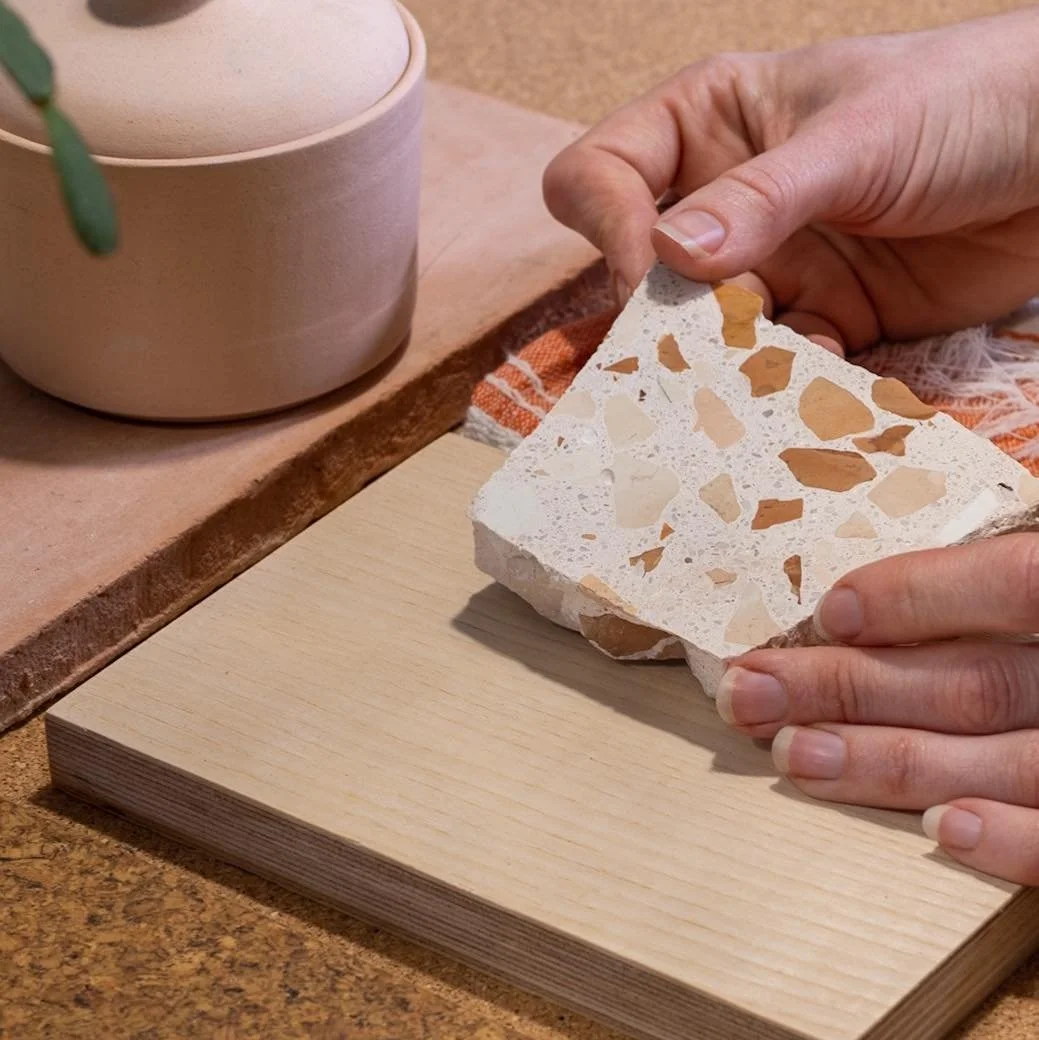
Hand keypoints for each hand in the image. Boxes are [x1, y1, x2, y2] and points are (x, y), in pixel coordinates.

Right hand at [542, 9, 1038, 355]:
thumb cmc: (969, 100)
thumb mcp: (859, 137)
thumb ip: (761, 199)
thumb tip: (667, 258)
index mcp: (709, 124)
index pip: (604, 175)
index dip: (611, 228)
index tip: (655, 277)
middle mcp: (726, 200)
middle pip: (646, 272)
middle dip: (664, 320)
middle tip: (688, 362)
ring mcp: (773, 265)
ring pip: (709, 334)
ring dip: (725, 367)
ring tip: (750, 392)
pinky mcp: (824, 319)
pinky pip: (780, 368)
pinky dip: (789, 390)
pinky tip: (817, 392)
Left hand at [717, 533, 1038, 883]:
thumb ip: (1013, 577)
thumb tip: (914, 554)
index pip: (1020, 582)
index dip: (922, 594)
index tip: (829, 609)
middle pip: (974, 678)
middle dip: (849, 686)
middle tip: (748, 692)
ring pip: (1005, 758)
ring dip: (892, 761)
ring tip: (792, 756)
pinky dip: (1022, 842)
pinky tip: (941, 832)